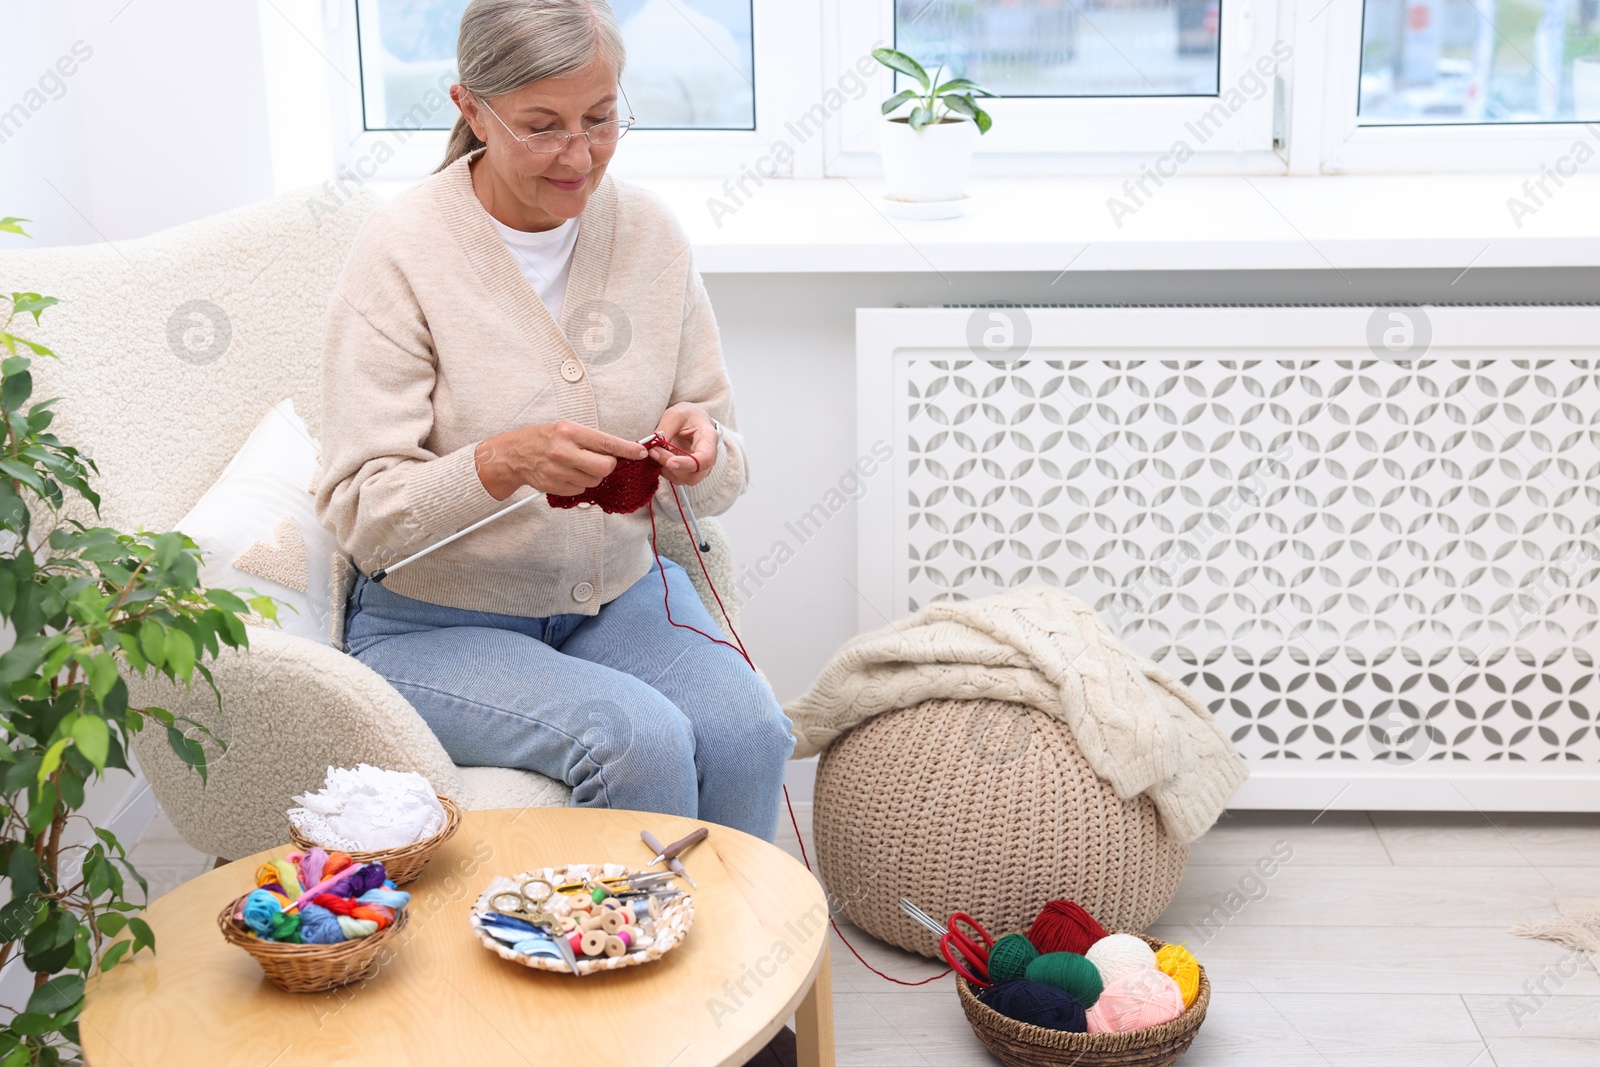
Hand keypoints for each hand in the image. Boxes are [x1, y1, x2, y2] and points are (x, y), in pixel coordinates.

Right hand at [475, 421, 647, 499]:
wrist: (513, 454)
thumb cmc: (543, 439)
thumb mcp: (566, 429)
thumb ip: (591, 439)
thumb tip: (621, 450)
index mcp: (569, 431)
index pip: (606, 442)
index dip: (627, 449)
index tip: (641, 452)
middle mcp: (564, 451)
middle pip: (604, 467)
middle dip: (609, 466)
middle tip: (602, 461)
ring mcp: (558, 471)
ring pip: (594, 481)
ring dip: (593, 476)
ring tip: (577, 465)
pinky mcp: (554, 486)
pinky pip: (580, 490)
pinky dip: (579, 484)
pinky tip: (567, 474)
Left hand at [649, 402, 717, 486]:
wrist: (694, 421)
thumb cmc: (688, 416)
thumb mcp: (675, 415)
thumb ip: (664, 431)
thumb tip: (653, 448)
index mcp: (709, 440)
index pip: (704, 460)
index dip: (686, 464)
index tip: (669, 462)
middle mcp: (708, 458)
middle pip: (693, 476)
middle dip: (670, 468)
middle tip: (654, 452)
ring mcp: (700, 468)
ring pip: (683, 479)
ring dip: (665, 469)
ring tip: (654, 452)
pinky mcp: (689, 472)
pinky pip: (676, 478)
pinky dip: (664, 470)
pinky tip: (659, 456)